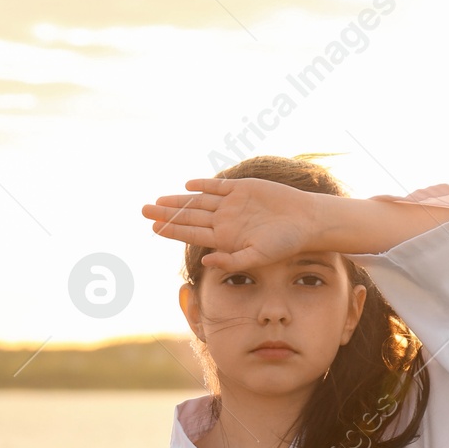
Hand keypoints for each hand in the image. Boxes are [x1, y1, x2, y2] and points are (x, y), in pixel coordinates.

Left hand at [142, 178, 324, 273]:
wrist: (306, 221)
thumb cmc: (285, 243)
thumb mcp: (258, 256)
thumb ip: (231, 261)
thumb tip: (205, 262)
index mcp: (225, 238)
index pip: (191, 233)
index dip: (172, 230)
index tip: (153, 228)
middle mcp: (225, 220)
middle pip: (189, 216)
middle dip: (165, 213)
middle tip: (143, 210)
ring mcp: (233, 203)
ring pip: (198, 200)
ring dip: (178, 200)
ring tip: (157, 200)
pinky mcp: (243, 188)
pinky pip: (218, 185)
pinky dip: (203, 185)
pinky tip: (188, 185)